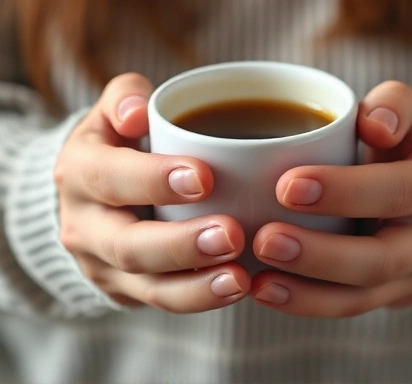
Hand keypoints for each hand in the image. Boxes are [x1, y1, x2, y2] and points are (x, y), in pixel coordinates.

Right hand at [55, 73, 249, 312]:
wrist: (89, 197)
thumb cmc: (117, 147)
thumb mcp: (111, 114)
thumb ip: (125, 98)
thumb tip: (139, 110)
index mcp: (79, 173)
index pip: (110, 177)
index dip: (153, 179)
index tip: (206, 178)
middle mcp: (84, 226)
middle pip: (128, 246)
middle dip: (181, 244)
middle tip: (232, 235)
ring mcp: (103, 266)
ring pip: (148, 286)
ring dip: (196, 287)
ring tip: (240, 279)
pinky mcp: (124, 290)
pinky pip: (161, 301)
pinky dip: (199, 298)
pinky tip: (237, 288)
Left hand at [251, 81, 411, 316]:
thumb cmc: (399, 147)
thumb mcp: (404, 115)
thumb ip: (393, 104)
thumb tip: (374, 123)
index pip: (394, 191)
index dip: (343, 191)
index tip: (286, 186)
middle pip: (380, 260)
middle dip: (319, 255)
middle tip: (265, 240)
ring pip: (362, 297)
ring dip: (306, 293)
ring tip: (258, 280)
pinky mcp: (395, 296)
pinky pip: (350, 307)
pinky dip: (306, 304)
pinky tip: (268, 291)